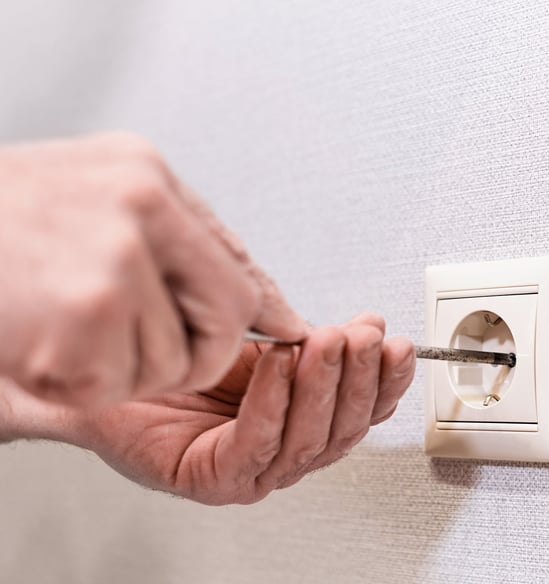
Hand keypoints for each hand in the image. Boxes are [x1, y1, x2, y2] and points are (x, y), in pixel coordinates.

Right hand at [0, 133, 305, 404]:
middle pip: (226, 318)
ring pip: (173, 362)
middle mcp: (141, 212)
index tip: (277, 336)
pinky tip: (44, 344)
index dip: (253, 314)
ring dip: (127, 368)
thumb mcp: (103, 201)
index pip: (238, 267)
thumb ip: (190, 245)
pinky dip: (83, 383)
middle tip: (144, 346)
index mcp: (149, 181)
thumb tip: (271, 306)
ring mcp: (113, 263)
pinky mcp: (82, 317)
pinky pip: (118, 384)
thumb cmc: (4, 220)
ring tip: (70, 329)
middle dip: (198, 352)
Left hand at [68, 313, 414, 504]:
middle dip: (360, 381)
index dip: (386, 382)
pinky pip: (256, 442)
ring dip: (324, 387)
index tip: (397, 346)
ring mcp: (250, 472)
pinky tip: (279, 362)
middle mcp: (281, 452)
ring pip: (307, 441)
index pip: (361, 413)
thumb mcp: (264, 339)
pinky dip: (274, 400)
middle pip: (342, 431)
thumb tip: (367, 326)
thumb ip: (311, 338)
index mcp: (301, 422)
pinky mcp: (214, 479)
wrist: (111, 376)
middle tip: (366, 339)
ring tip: (327, 343)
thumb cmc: (185, 361)